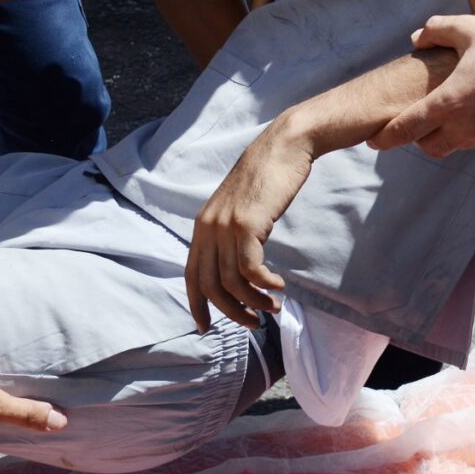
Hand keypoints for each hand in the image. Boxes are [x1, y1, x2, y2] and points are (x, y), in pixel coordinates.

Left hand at [186, 120, 315, 330]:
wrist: (283, 146)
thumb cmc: (267, 177)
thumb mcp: (240, 208)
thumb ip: (231, 234)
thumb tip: (237, 268)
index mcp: (202, 226)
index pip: (191, 276)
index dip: (197, 305)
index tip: (206, 327)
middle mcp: (208, 228)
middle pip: (210, 286)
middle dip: (231, 312)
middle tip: (253, 324)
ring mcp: (225, 226)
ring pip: (232, 282)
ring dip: (254, 302)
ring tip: (273, 307)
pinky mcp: (247, 224)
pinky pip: (250, 269)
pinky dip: (265, 284)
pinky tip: (278, 286)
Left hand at [373, 12, 474, 156]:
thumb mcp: (469, 28)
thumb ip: (436, 31)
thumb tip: (416, 38)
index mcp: (450, 101)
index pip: (406, 129)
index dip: (385, 137)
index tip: (372, 140)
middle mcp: (464, 125)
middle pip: (426, 146)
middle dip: (414, 138)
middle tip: (410, 122)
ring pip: (449, 147)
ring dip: (439, 137)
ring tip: (439, 115)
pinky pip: (471, 141)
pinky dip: (462, 133)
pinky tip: (468, 111)